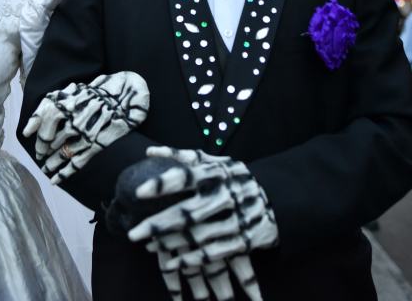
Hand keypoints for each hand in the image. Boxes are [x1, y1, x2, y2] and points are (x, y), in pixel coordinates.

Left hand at [22, 71, 148, 183]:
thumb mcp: (71, 93)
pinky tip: (55, 180)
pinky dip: (64, 173)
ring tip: (46, 168)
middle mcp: (71, 121)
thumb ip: (47, 107)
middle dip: (44, 151)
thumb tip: (27, 130)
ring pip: (61, 154)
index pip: (42, 126)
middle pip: (51, 142)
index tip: (37, 146)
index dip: (39, 139)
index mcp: (63, 106)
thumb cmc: (96, 92)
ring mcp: (85, 134)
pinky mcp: (97, 144)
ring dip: (51, 163)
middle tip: (42, 156)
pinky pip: (76, 163)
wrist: (125, 94)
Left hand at [126, 147, 278, 300]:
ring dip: (170, 243)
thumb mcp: (215, 163)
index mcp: (217, 172)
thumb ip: (183, 157)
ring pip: (197, 235)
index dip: (162, 184)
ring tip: (148, 247)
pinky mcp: (244, 240)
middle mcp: (226, 195)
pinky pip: (213, 252)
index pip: (185, 177)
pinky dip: (190, 258)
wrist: (278, 198)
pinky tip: (171, 261)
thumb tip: (149, 150)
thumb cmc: (234, 178)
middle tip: (133, 234)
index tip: (139, 191)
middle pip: (187, 212)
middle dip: (158, 224)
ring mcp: (237, 219)